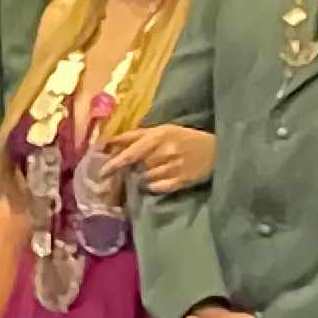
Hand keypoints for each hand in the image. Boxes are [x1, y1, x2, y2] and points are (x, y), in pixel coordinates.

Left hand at [96, 124, 214, 195]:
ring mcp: (173, 168)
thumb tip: (108, 143)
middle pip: (135, 167)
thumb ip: (135, 136)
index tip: (101, 173)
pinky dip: (153, 186)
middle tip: (132, 170)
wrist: (217, 151)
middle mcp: (164, 152)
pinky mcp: (180, 182)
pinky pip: (156, 188)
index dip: (113, 164)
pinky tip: (160, 179)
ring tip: (154, 170)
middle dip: (131, 169)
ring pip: (145, 179)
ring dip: (143, 177)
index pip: (129, 153)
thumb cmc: (186, 138)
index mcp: (157, 136)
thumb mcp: (163, 130)